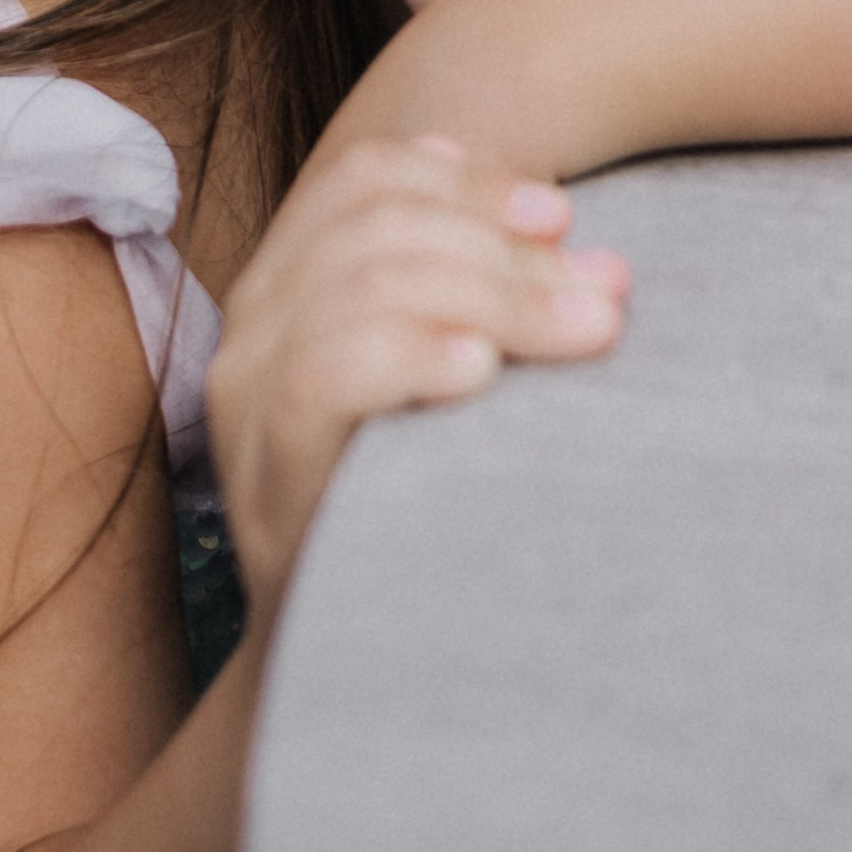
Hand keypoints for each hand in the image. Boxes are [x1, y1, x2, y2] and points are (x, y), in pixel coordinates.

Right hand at [205, 135, 628, 606]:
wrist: (355, 669)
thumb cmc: (425, 507)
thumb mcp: (446, 382)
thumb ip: (478, 297)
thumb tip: (566, 225)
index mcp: (291, 285)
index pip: (362, 182)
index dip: (468, 183)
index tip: (564, 218)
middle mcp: (250, 329)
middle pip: (376, 229)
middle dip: (506, 252)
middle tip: (608, 292)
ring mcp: (243, 401)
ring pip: (361, 287)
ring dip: (494, 296)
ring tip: (584, 330)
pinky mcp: (260, 478)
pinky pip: (322, 377)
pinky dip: (410, 355)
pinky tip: (482, 372)